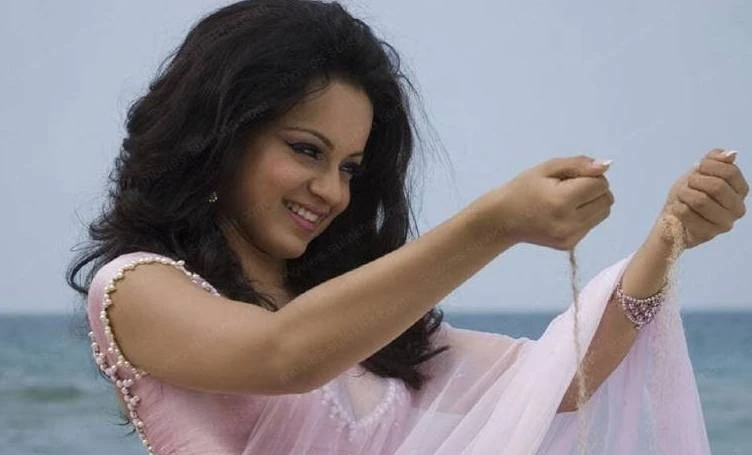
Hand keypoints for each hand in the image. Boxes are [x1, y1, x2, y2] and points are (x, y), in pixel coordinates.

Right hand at [479, 155, 613, 249]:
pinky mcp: (570, 245)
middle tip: (569, 188)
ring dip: (593, 202)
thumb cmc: (522, 189)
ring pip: (604, 212)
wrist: (502, 220)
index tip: (569, 178)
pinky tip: (563, 213)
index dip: (589, 176)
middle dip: (594, 189)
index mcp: (562, 201)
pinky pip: (592, 223)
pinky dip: (584, 214)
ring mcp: (571, 237)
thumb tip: (606, 166)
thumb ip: (578, 164)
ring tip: (567, 200)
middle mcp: (569, 223)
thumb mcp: (546, 169)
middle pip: (607, 199)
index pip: (600, 184)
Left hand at [659, 148, 748, 248]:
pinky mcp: (708, 234)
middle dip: (695, 181)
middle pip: (717, 187)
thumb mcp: (700, 172)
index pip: (730, 172)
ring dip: (684, 194)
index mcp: (740, 190)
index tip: (699, 169)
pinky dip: (677, 207)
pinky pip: (687, 214)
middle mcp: (738, 208)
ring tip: (682, 196)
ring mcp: (724, 224)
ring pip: (701, 201)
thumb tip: (731, 154)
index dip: (709, 166)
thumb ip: (715, 161)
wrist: (673, 217)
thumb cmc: (689, 193)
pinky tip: (678, 208)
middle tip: (688, 184)